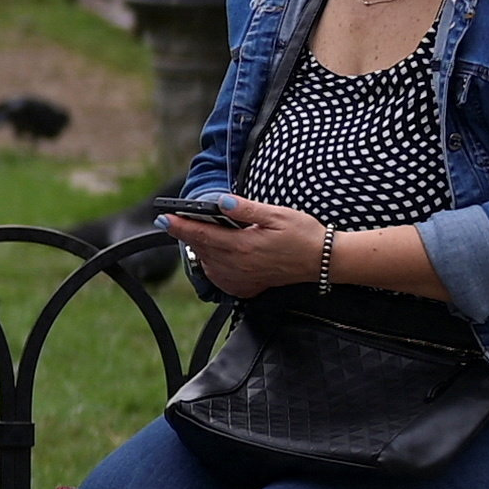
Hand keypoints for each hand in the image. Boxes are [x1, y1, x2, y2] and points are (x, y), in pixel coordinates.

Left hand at [167, 195, 317, 298]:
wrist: (325, 261)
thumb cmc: (304, 234)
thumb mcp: (277, 215)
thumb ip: (247, 209)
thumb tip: (222, 202)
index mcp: (243, 246)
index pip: (202, 234)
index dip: (179, 225)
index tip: (162, 218)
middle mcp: (239, 265)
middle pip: (201, 249)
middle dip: (187, 234)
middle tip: (176, 220)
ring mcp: (243, 278)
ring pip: (208, 264)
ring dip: (200, 250)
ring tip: (200, 234)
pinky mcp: (249, 286)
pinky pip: (220, 278)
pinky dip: (213, 266)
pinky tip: (218, 255)